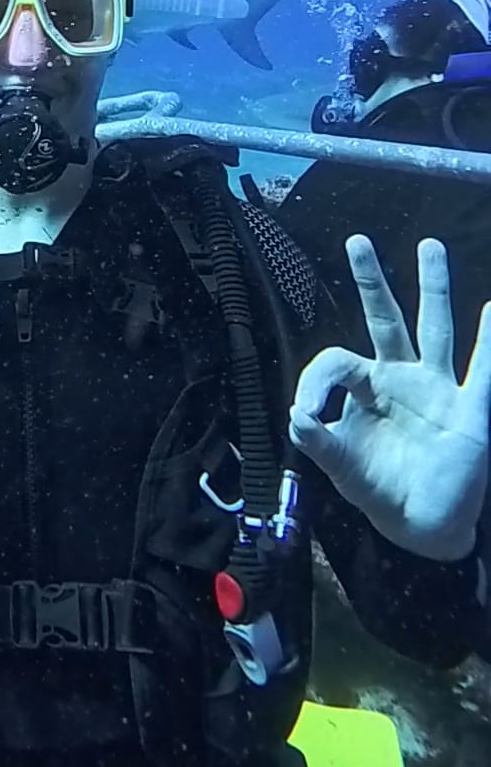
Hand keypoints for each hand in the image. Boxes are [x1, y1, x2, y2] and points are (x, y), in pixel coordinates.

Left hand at [290, 236, 490, 560]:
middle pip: (385, 320)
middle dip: (371, 282)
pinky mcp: (468, 412)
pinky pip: (481, 373)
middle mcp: (400, 377)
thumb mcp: (341, 467)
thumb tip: (295, 415)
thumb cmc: (379, 487)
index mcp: (365, 388)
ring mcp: (436, 390)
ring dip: (433, 288)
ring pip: (434, 330)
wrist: (421, 525)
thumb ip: (318, 442)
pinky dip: (488, 343)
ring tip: (429, 246)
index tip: (305, 411)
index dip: (316, 379)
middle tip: (356, 241)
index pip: (337, 361)